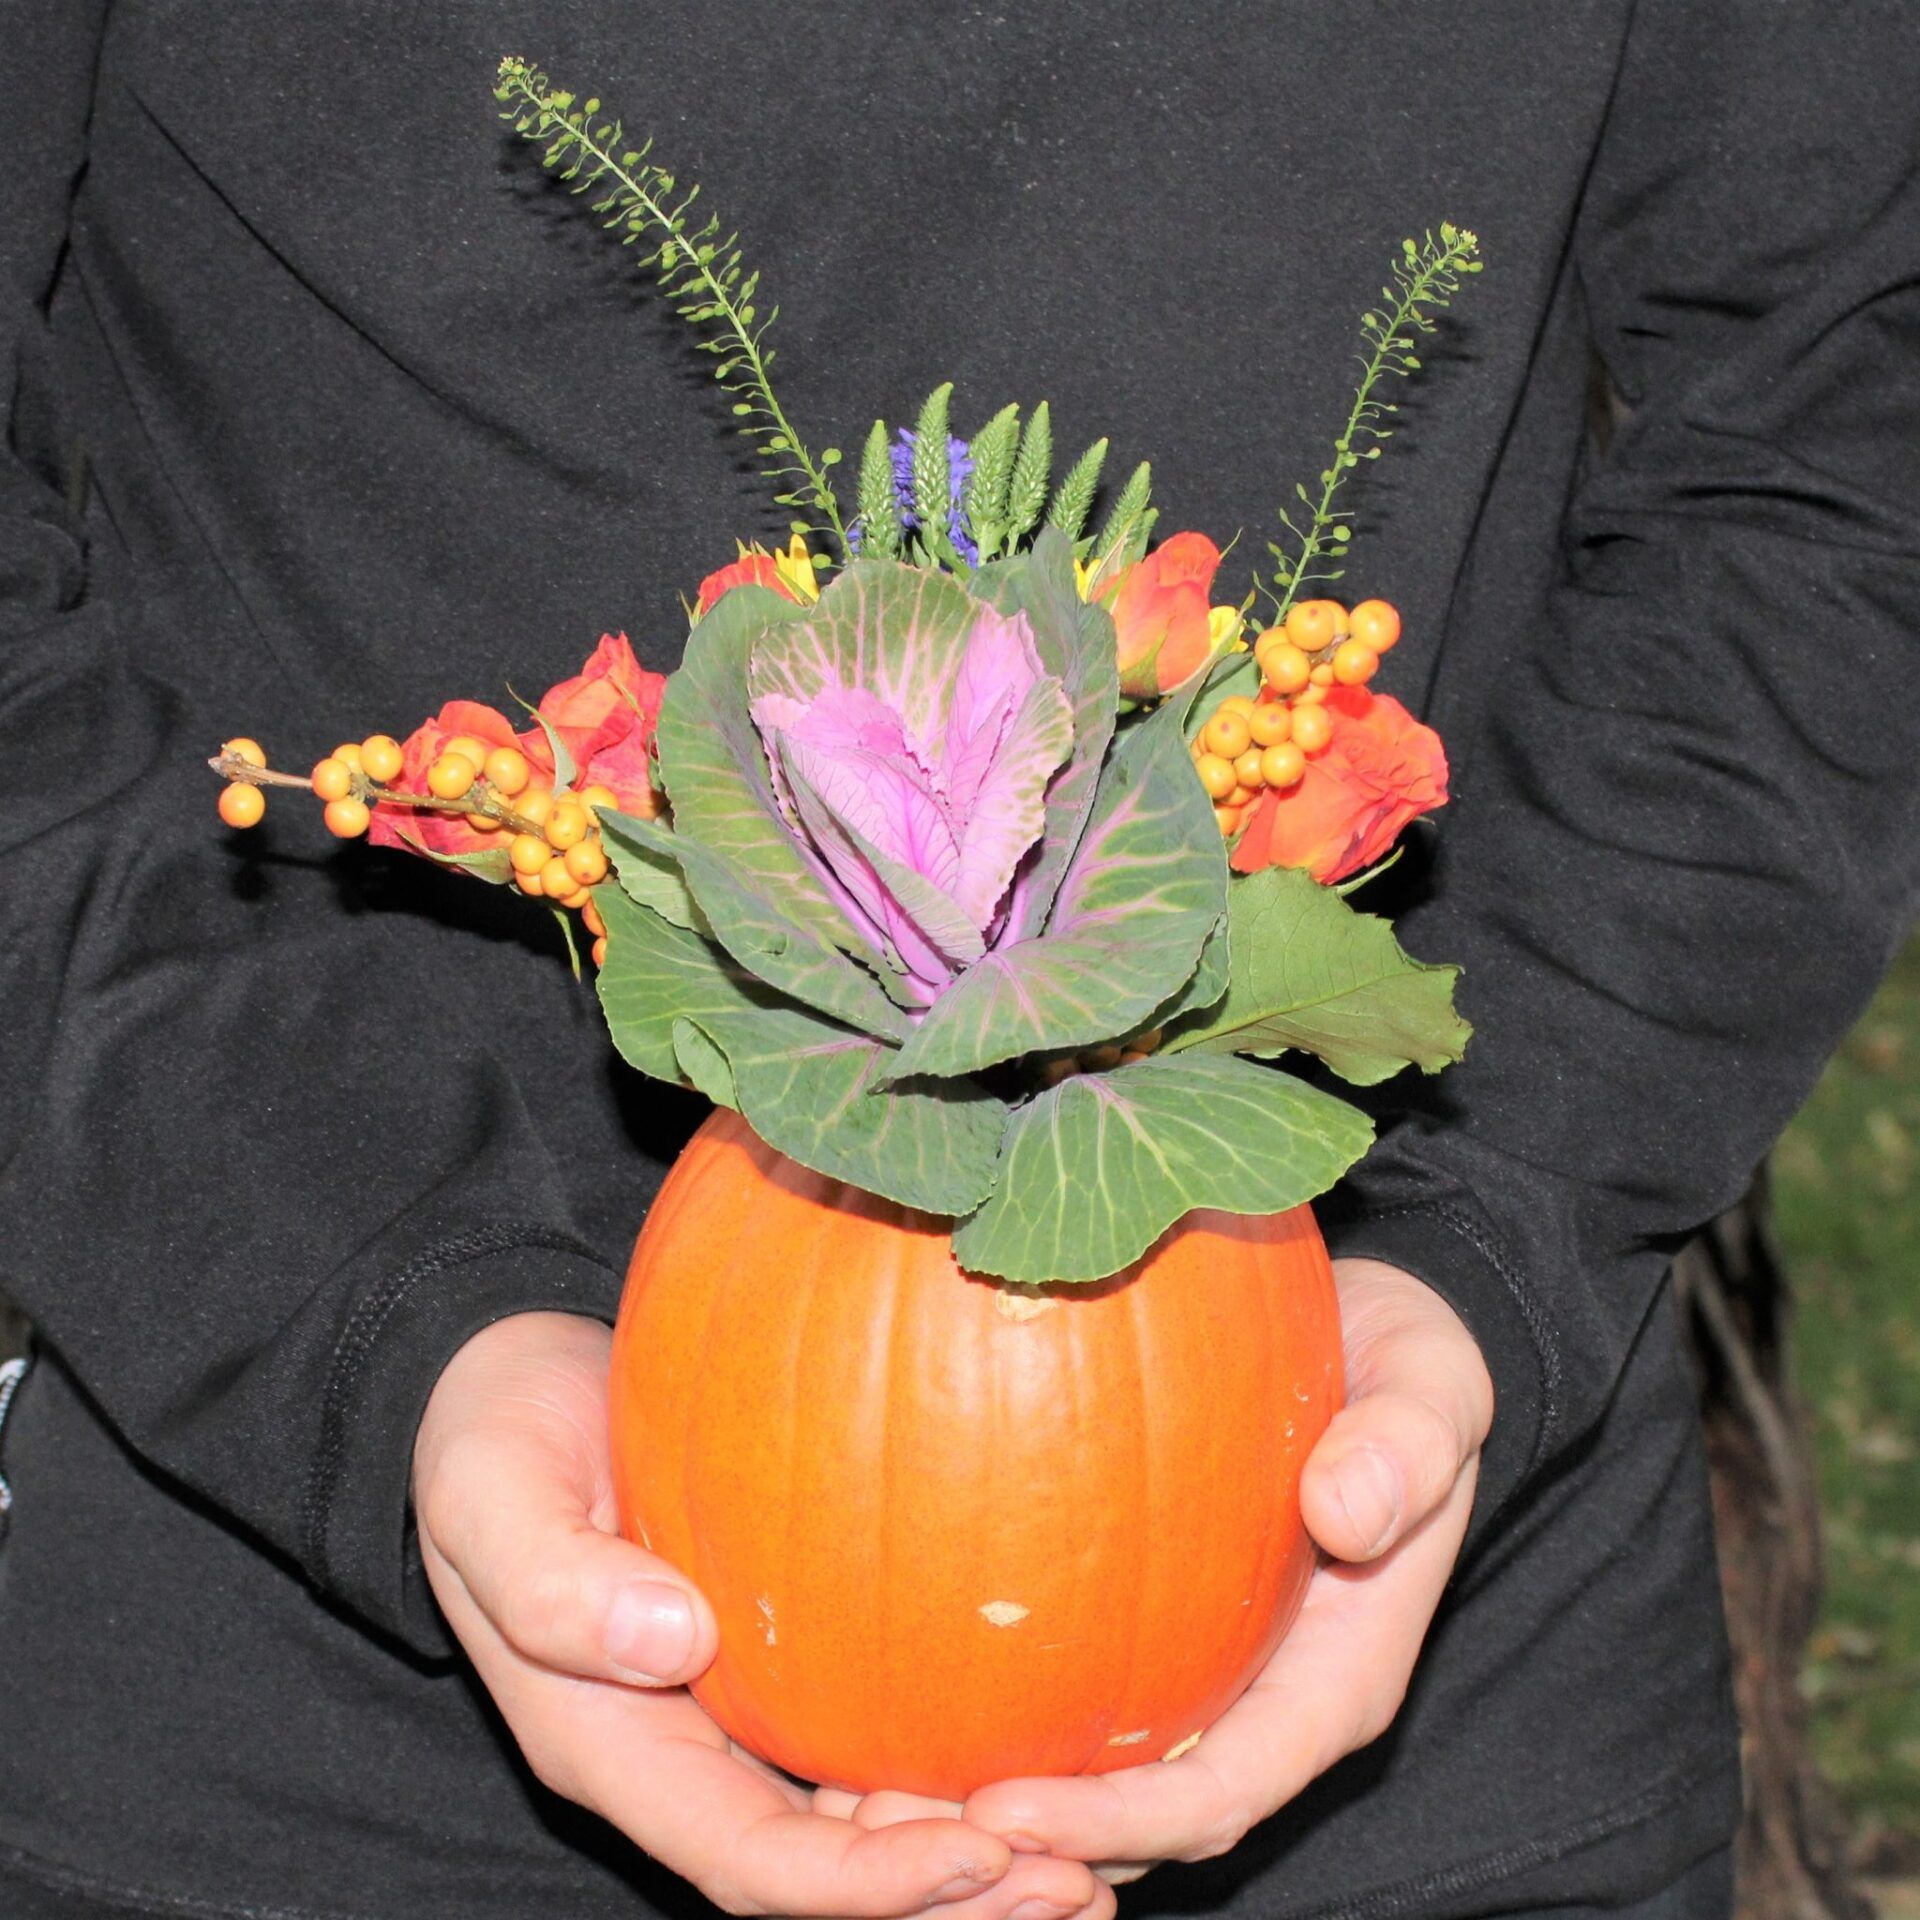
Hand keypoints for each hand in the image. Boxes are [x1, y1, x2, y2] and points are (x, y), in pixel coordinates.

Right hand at [415, 1311, 1111, 1919]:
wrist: (510, 1385)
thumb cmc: (495, 1435)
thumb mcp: (491, 1493)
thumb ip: (552, 1582)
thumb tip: (675, 1643)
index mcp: (615, 1746)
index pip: (753, 1862)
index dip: (865, 1885)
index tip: (979, 1851)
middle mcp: (687, 1754)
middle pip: (829, 1870)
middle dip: (952, 1896)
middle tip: (1079, 1881)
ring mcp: (735, 1712)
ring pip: (863, 1819)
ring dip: (976, 1845)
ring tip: (1095, 1837)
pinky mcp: (781, 1655)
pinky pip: (872, 1729)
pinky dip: (953, 1753)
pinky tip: (1044, 1724)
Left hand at [817, 1259, 1492, 1884]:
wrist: (1373, 1339)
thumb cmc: (1405, 1370)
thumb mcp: (1432, 1387)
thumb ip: (1406, 1447)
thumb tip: (1349, 1510)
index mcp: (1330, 1680)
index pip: (1223, 1789)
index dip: (1118, 1819)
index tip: (1005, 1805)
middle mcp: (1256, 1701)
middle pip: (1134, 1821)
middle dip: (1019, 1843)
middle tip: (882, 1822)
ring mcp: (1196, 1673)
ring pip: (1084, 1775)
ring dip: (974, 1800)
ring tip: (851, 1786)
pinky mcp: (1144, 1627)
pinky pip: (1059, 1693)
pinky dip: (974, 1710)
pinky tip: (877, 1682)